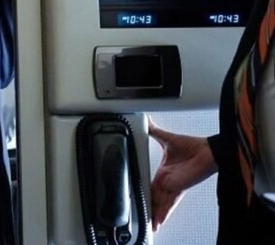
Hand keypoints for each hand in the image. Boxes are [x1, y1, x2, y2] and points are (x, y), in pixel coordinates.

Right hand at [148, 117, 217, 231]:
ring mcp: (173, 186)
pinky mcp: (179, 189)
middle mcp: (168, 181)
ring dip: (154, 213)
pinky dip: (163, 212)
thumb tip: (146, 122)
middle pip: (154, 197)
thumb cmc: (193, 146)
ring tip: (148, 223)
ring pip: (160, 203)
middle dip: (148, 208)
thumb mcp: (167, 139)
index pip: (150, 185)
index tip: (135, 199)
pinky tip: (158, 220)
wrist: (209, 151)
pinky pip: (169, 203)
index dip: (144, 193)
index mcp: (163, 172)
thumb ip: (154, 132)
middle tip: (140, 217)